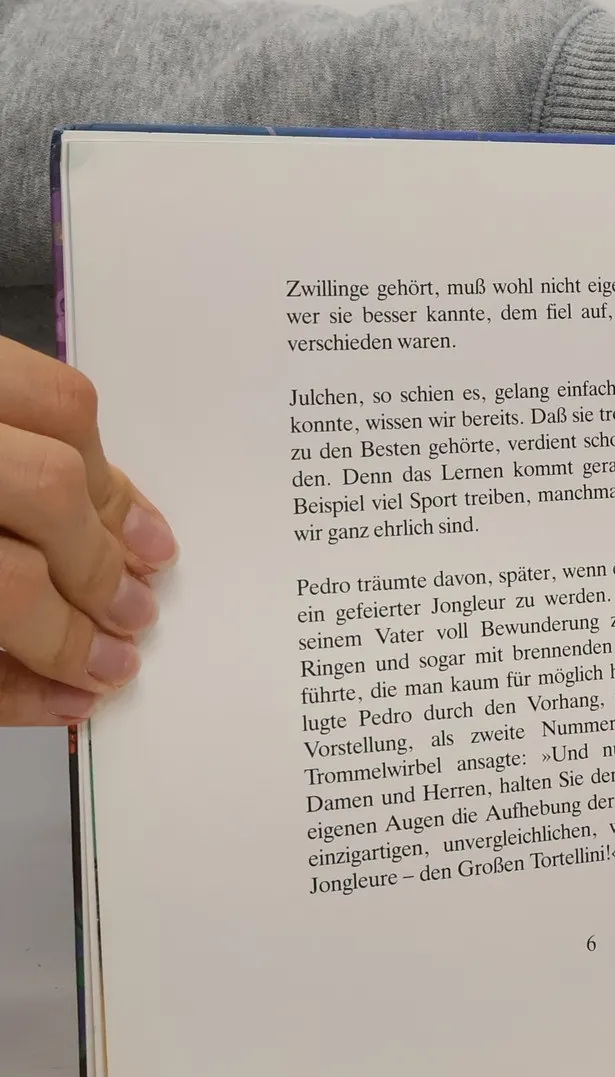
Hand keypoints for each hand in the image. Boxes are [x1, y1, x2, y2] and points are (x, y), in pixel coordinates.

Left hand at [0, 339, 174, 725]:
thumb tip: (66, 703)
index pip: (9, 587)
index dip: (60, 641)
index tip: (96, 676)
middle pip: (48, 494)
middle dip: (100, 568)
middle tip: (132, 614)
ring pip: (60, 410)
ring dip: (111, 489)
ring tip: (139, 547)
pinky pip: (36, 372)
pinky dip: (76, 424)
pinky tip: (99, 471)